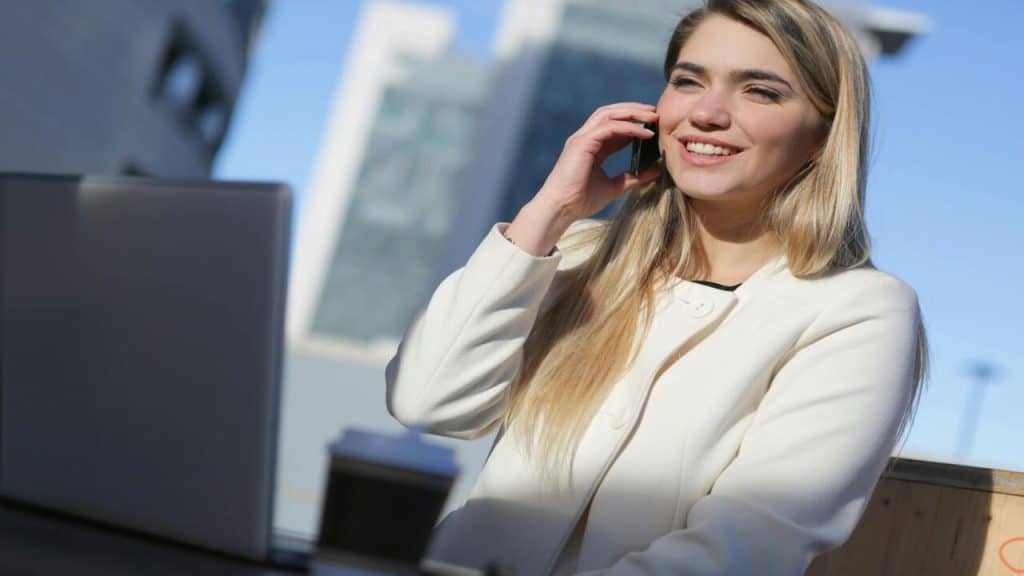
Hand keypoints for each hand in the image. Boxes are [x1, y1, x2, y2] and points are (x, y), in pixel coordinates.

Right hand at [534, 102, 660, 223]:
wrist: (561, 209)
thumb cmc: (581, 201)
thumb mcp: (614, 187)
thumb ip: (633, 177)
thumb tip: (657, 169)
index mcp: (590, 146)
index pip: (613, 125)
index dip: (633, 121)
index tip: (653, 123)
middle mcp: (585, 138)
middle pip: (610, 113)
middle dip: (633, 110)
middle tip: (655, 113)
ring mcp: (581, 138)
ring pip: (609, 114)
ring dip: (632, 113)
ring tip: (653, 116)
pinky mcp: (582, 143)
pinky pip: (609, 127)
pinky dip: (629, 127)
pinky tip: (645, 133)